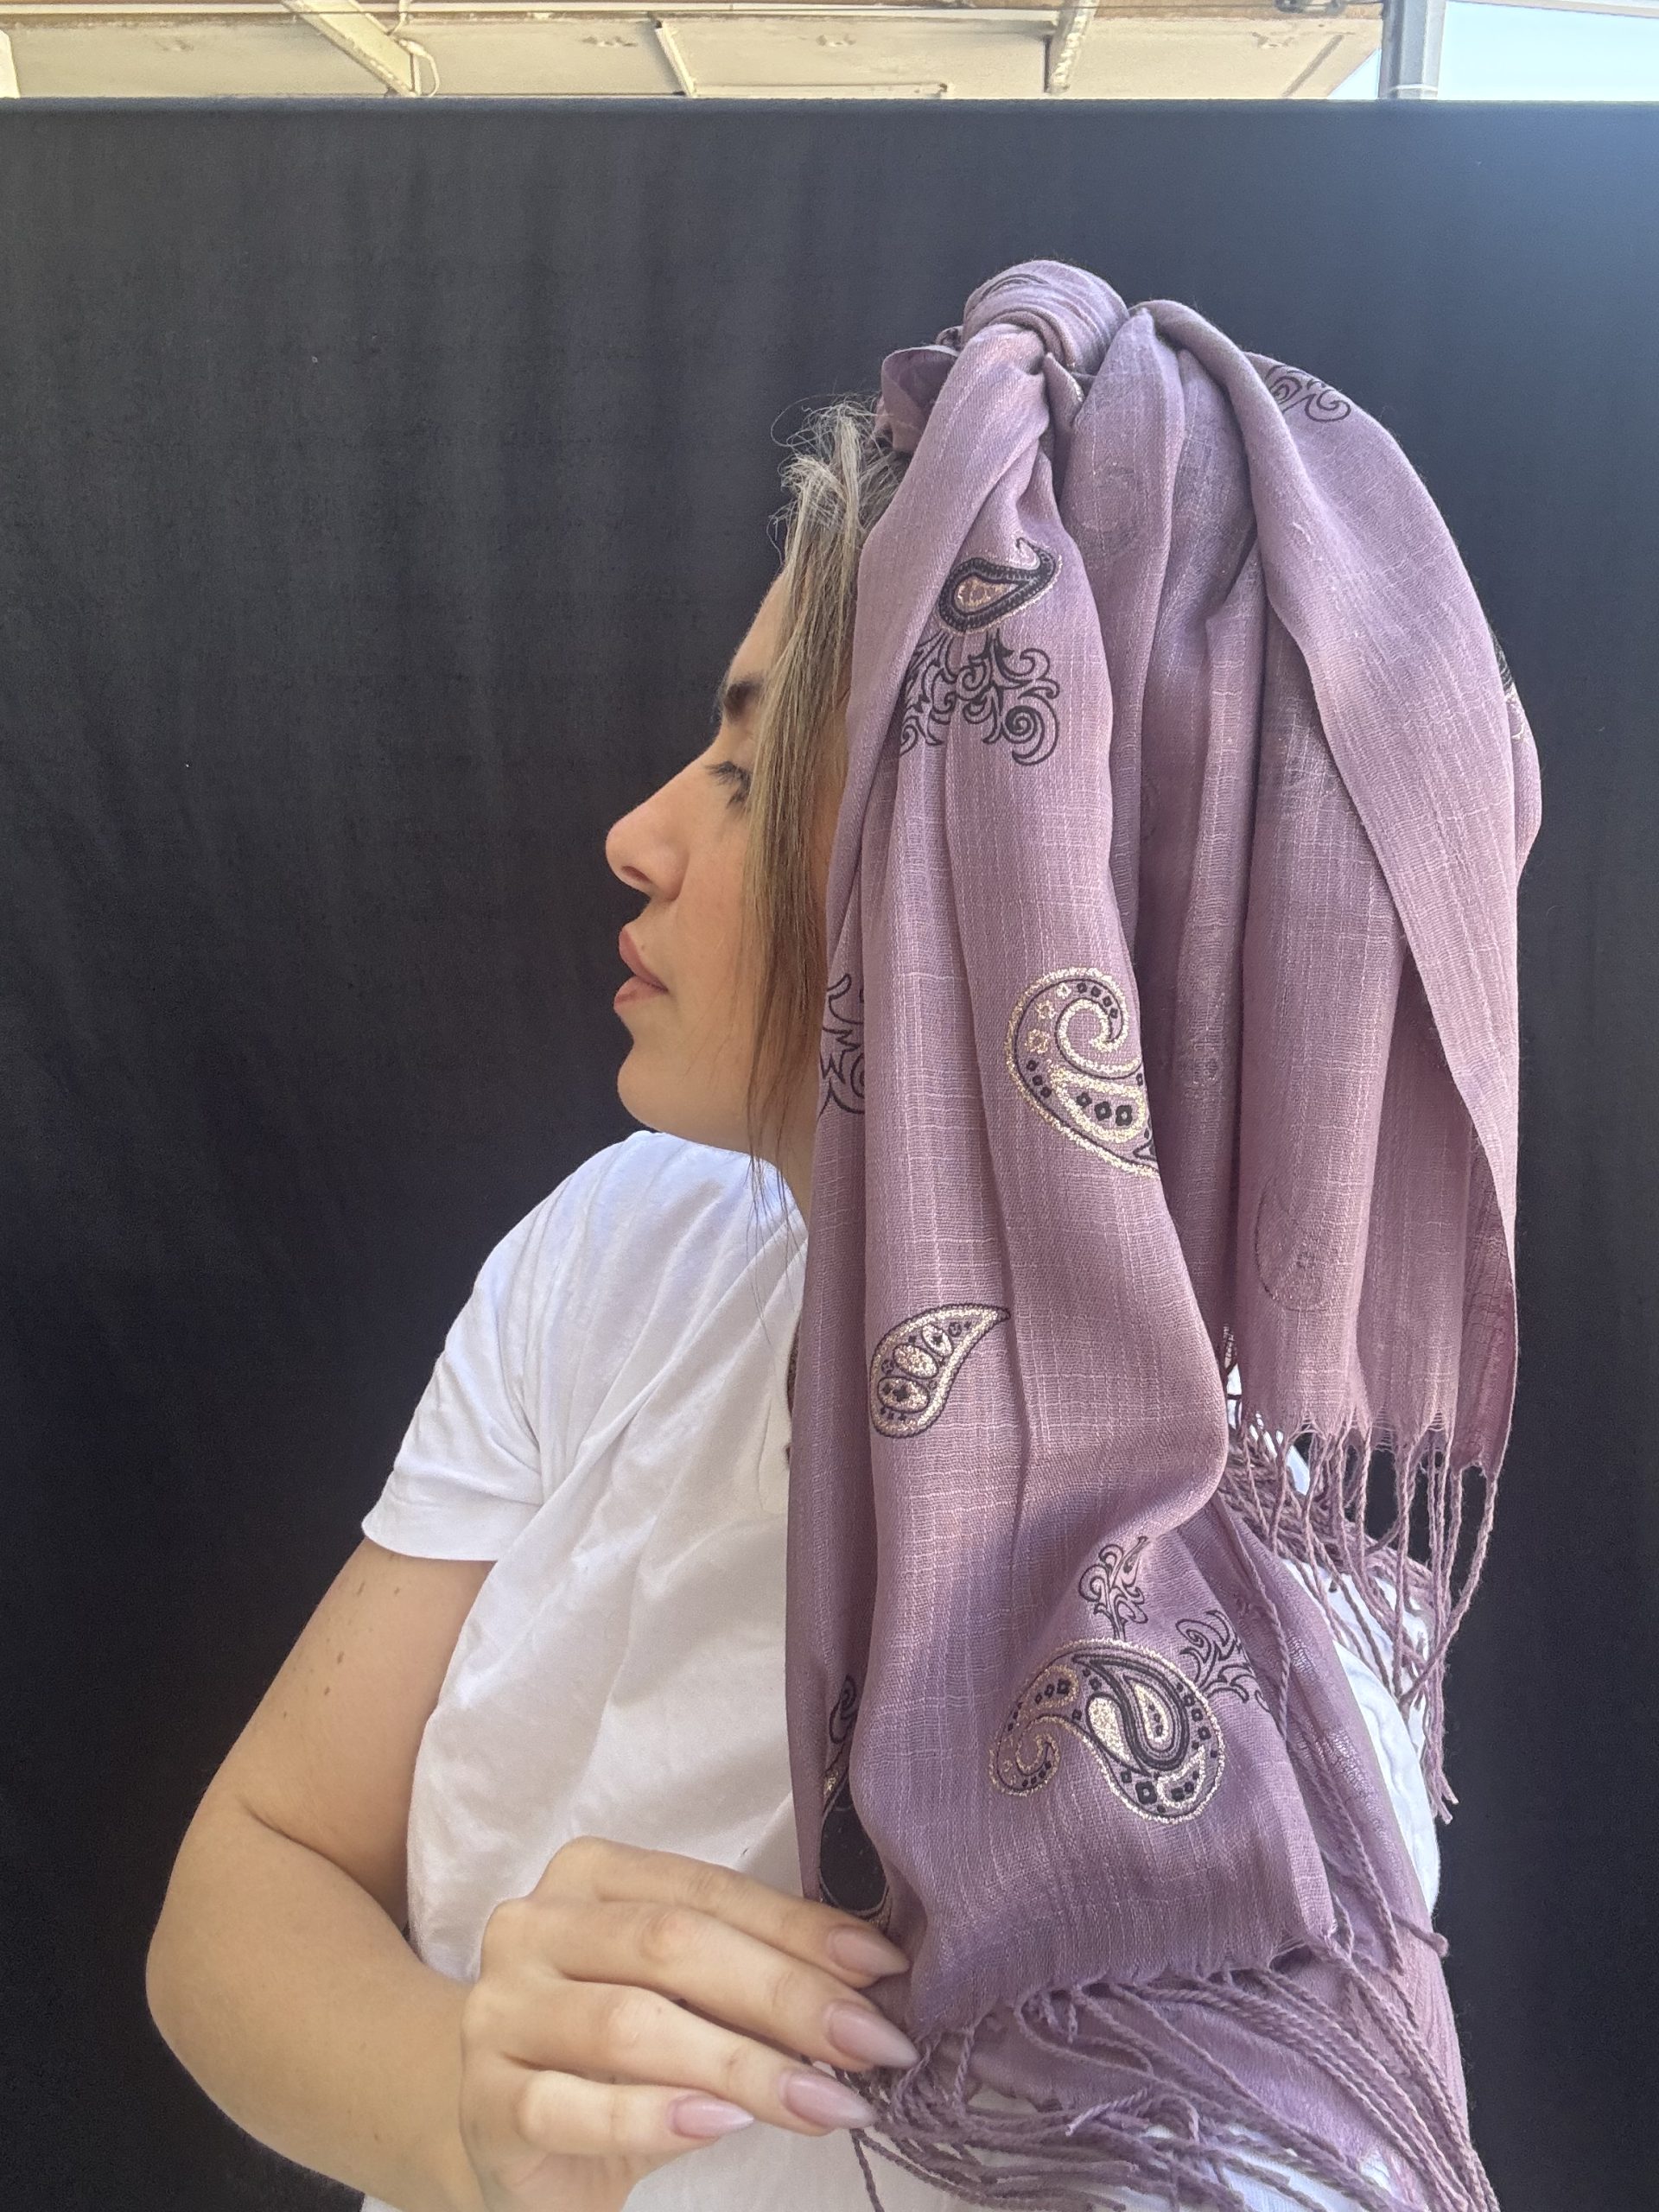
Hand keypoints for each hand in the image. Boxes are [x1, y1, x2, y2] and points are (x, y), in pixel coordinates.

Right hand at [452, 1833, 916, 2211]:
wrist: (503, 2131)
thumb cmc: (613, 2053)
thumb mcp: (682, 1995)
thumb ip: (749, 1972)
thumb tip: (869, 1978)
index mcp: (588, 1876)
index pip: (706, 1891)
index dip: (799, 1929)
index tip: (883, 1971)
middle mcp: (533, 1926)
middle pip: (671, 1945)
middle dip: (785, 1994)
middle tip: (871, 2043)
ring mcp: (499, 2012)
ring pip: (630, 2025)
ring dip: (743, 2065)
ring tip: (824, 2101)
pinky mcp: (483, 2102)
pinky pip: (571, 2104)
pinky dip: (655, 2115)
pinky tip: (721, 2124)